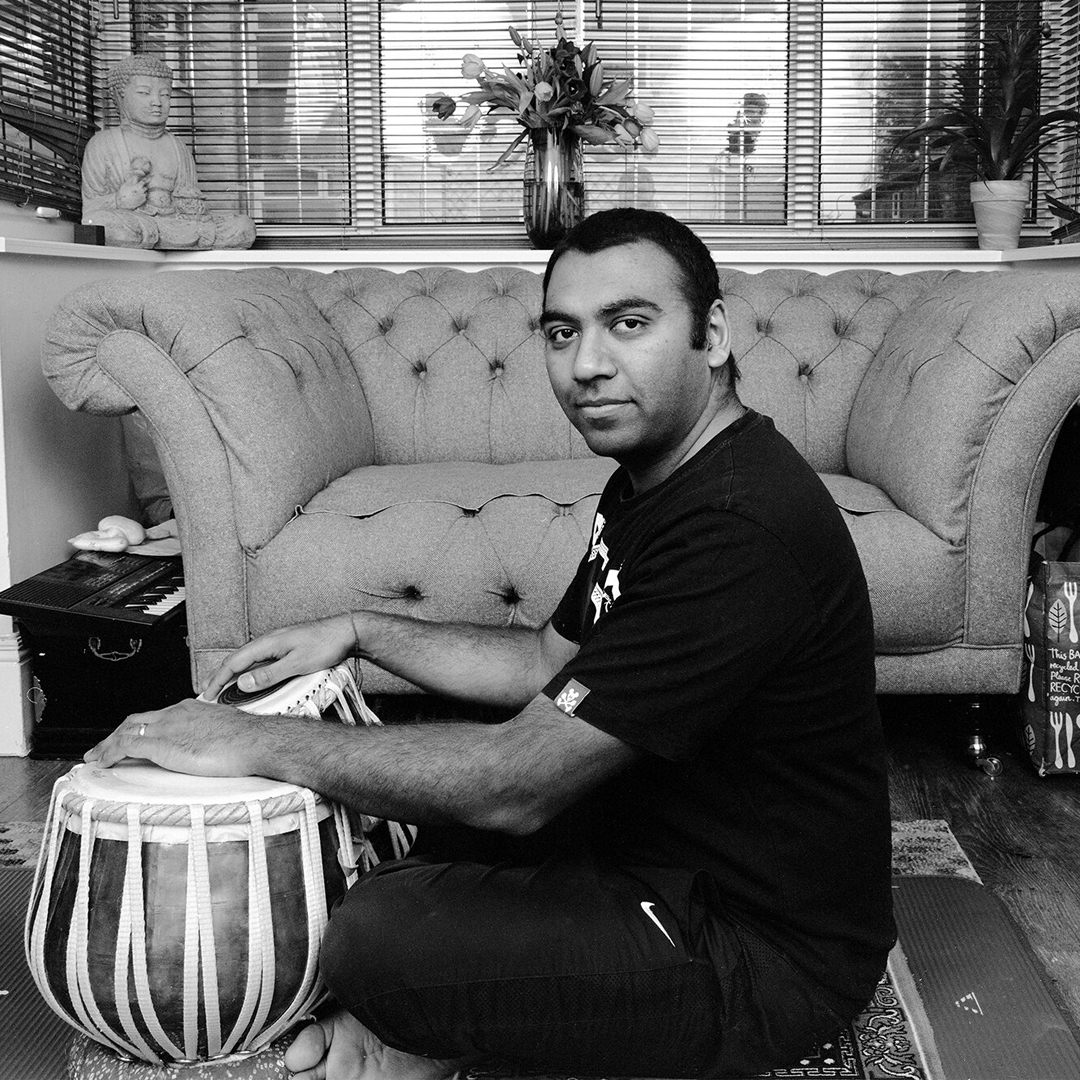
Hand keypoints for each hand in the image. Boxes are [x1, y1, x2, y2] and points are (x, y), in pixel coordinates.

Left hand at [84, 699, 271, 775]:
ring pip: (126, 731)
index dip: (140, 728)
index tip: (134, 737)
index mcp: (191, 709)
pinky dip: (110, 753)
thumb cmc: (248, 740)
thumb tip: (211, 746)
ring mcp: (167, 728)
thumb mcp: (225, 731)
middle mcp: (176, 714)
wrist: (255, 741)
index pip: (157, 716)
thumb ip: (210, 735)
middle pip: (136, 721)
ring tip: (97, 756)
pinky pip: (126, 746)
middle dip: (117, 734)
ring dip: (107, 744)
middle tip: (105, 747)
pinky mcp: (162, 745)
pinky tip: (104, 762)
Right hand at [117, 175, 148, 209]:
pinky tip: (136, 197)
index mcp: (138, 186)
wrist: (123, 203)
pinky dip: (141, 196)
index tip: (152, 175)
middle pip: (145, 187)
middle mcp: (142, 191)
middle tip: (136, 188)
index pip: (144, 181)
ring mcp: (143, 196)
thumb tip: (135, 175)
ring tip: (135, 193)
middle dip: (141, 186)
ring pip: (145, 192)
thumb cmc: (123, 193)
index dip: (148, 178)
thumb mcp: (126, 184)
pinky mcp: (143, 200)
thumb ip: (131, 179)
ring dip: (142, 191)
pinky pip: (144, 196)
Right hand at [201, 614, 356, 701]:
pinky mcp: (285, 647)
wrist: (347, 631)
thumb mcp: (296, 664)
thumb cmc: (326, 643)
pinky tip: (251, 678)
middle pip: (237, 660)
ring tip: (223, 687)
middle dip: (219, 676)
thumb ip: (269, 674)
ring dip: (233, 673)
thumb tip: (243, 683)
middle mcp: (269, 641)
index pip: (233, 662)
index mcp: (267, 643)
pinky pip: (260, 660)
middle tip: (208, 692)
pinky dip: (249, 670)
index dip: (218, 679)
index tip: (207, 694)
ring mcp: (277, 643)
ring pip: (248, 660)